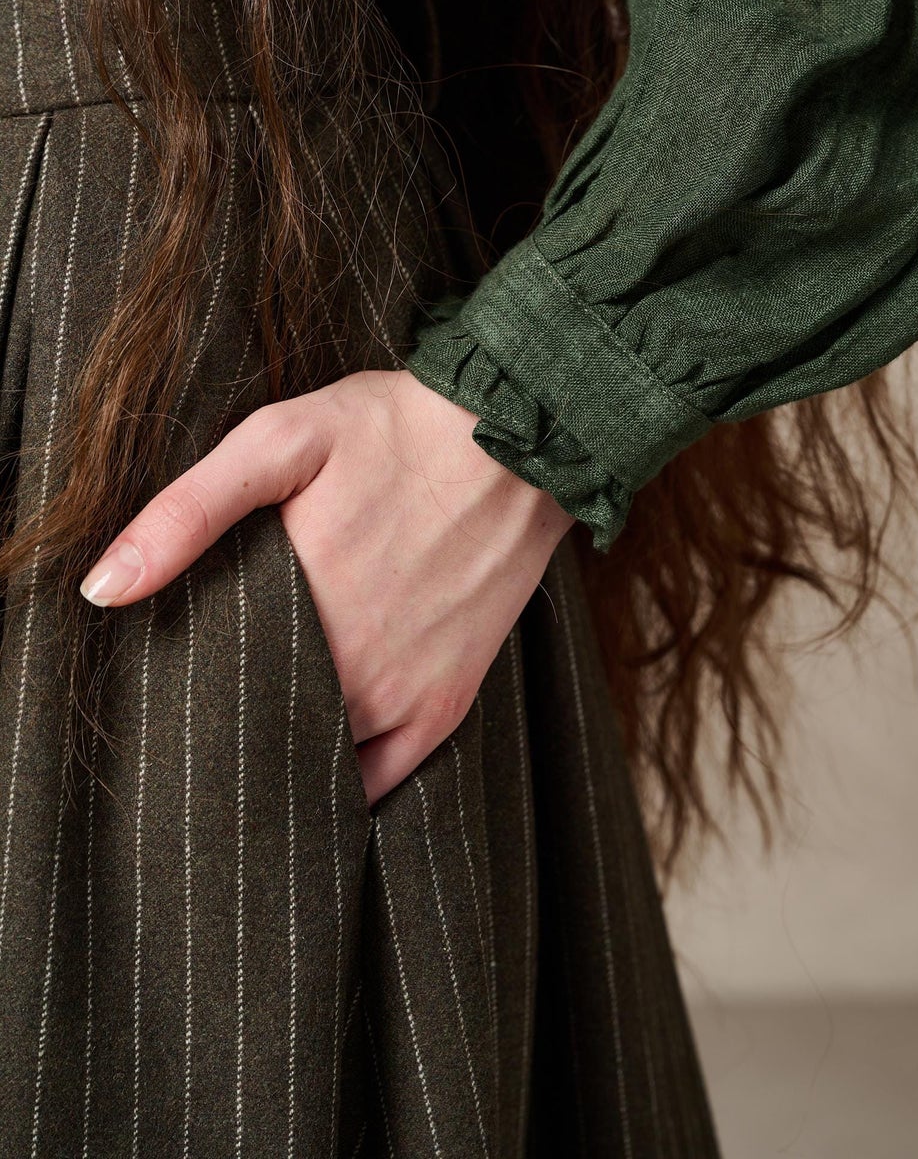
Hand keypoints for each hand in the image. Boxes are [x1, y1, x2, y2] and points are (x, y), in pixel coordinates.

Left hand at [77, 370, 575, 803]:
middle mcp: (353, 672)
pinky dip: (346, 782)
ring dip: (282, 756)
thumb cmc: (394, 429)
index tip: (161, 686)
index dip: (178, 698)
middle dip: (225, 728)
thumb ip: (188, 512)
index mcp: (299, 613)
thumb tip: (104, 588)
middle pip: (260, 734)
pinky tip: (318, 763)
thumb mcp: (281, 438)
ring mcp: (405, 696)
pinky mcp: (448, 704)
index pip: (207, 697)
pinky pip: (384, 779)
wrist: (517, 432)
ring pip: (316, 764)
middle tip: (204, 705)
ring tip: (253, 727)